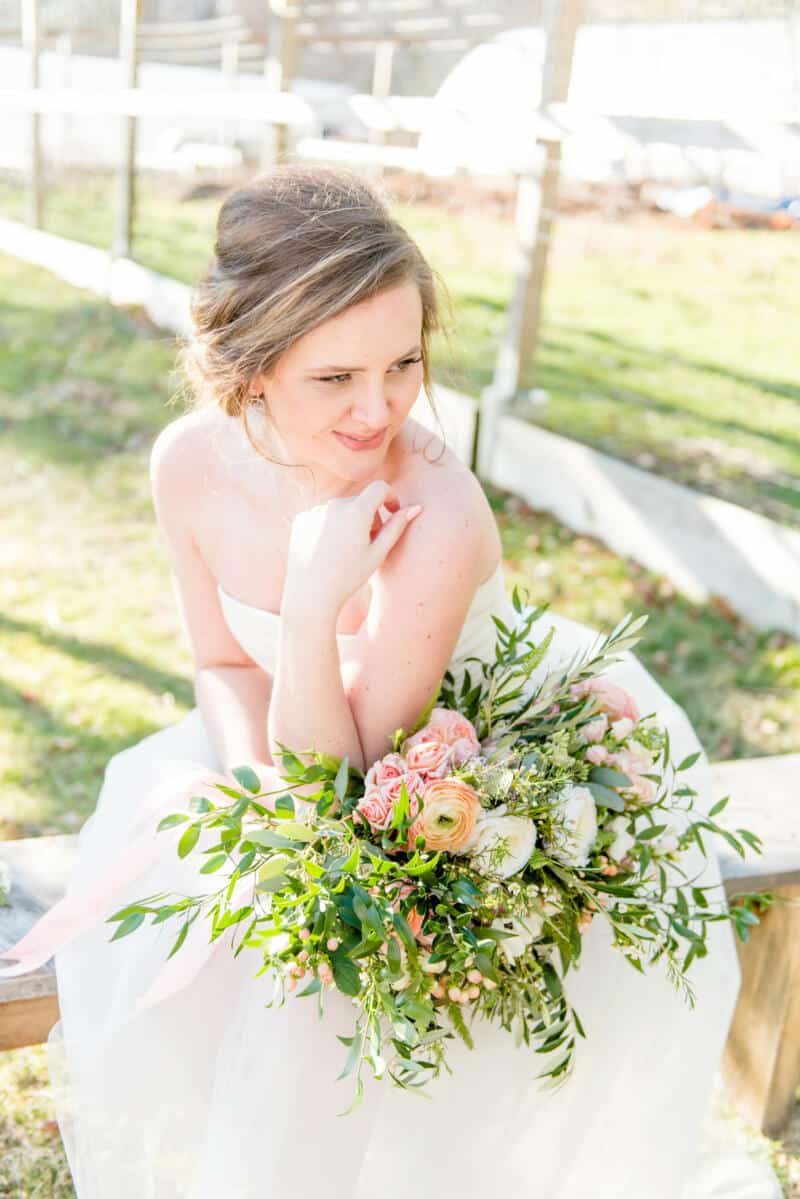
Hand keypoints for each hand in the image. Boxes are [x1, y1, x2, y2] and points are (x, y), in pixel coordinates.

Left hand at [282, 479, 422, 615]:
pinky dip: (330, 526)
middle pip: (360, 500)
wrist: (311, 593)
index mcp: (357, 511)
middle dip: (370, 515)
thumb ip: (396, 526)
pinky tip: (327, 550)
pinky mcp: (301, 519)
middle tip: (369, 543)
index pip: (380, 488)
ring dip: (349, 521)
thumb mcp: (378, 553)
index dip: (390, 497)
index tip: (392, 512)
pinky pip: (322, 515)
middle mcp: (334, 505)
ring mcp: (315, 511)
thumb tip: (416, 508)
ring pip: (341, 508)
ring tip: (346, 549)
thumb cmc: (349, 577)